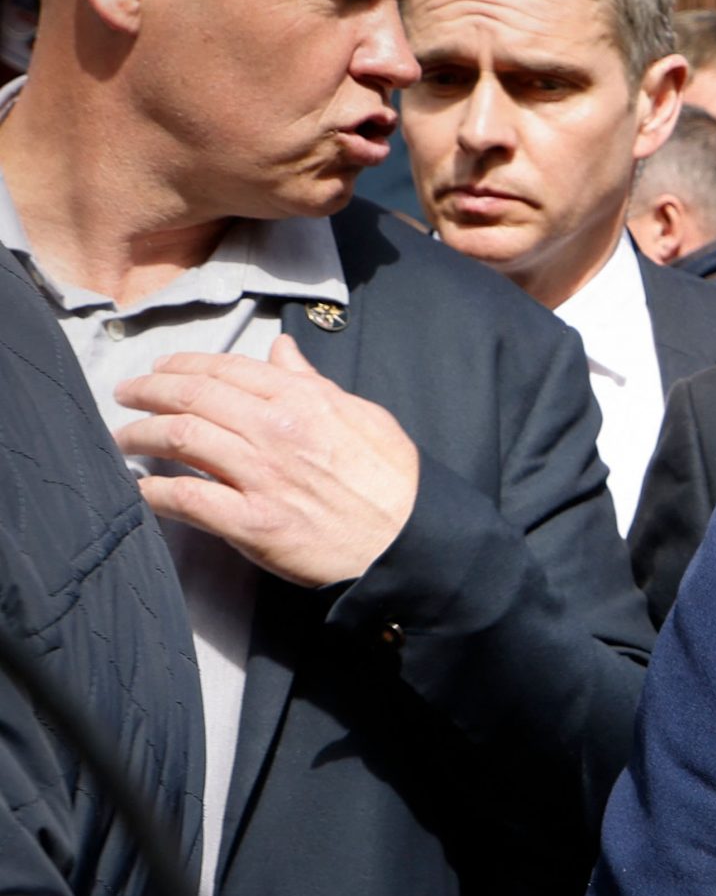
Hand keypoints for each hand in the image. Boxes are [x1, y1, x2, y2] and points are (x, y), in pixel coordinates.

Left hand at [114, 334, 418, 586]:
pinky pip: (188, 498)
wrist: (410, 544)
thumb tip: (282, 351)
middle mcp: (276, 431)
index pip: (226, 369)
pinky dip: (156, 491)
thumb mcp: (366, 417)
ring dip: (140, 434)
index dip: (183, 365)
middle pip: (191, 397)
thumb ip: (316, 384)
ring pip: (180, 438)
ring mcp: (262, 476)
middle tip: (127, 394)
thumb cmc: (396, 484)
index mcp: (305, 401)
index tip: (161, 369)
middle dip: (148, 391)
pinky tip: (142, 488)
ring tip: (124, 438)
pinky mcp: (253, 522)